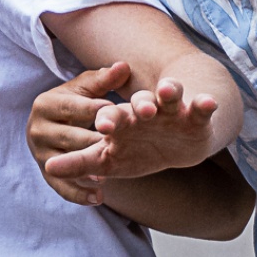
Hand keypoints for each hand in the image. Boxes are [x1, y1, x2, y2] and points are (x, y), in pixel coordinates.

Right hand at [27, 64, 126, 206]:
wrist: (54, 124)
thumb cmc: (76, 103)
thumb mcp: (86, 89)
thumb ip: (104, 79)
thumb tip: (123, 66)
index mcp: (46, 104)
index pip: (73, 107)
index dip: (96, 110)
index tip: (119, 114)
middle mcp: (37, 129)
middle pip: (69, 137)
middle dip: (92, 142)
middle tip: (117, 148)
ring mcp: (40, 154)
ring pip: (64, 164)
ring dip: (83, 171)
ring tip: (105, 177)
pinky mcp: (46, 174)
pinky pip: (61, 187)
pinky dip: (78, 194)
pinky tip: (98, 198)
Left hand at [44, 76, 223, 184]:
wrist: (174, 146)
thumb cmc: (135, 151)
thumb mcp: (107, 159)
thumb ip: (80, 162)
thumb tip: (48, 166)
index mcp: (122, 119)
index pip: (113, 117)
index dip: (110, 120)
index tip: (103, 125)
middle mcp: (145, 110)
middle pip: (140, 103)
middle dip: (140, 104)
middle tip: (141, 110)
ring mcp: (171, 111)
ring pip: (168, 96)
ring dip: (168, 92)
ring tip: (168, 90)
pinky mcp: (195, 116)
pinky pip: (201, 107)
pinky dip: (205, 104)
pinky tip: (208, 102)